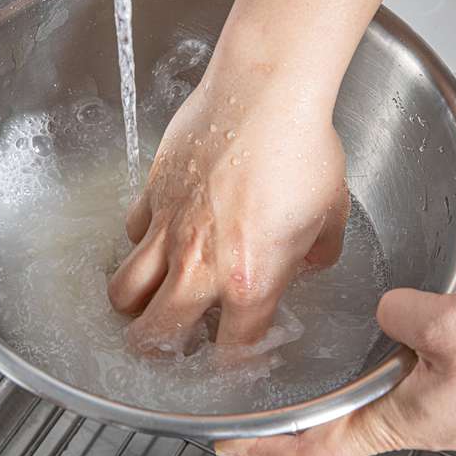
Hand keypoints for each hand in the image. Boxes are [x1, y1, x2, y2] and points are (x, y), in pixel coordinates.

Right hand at [107, 47, 348, 350]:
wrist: (265, 92)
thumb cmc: (304, 147)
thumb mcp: (332, 212)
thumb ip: (318, 251)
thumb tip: (309, 259)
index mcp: (252, 280)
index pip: (231, 350)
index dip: (232, 363)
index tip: (234, 358)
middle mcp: (200, 265)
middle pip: (155, 335)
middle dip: (161, 350)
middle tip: (171, 343)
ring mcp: (169, 230)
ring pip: (124, 293)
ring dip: (134, 305)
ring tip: (148, 302)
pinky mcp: (152, 194)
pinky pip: (132, 234)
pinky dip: (141, 243)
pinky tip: (160, 237)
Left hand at [216, 290, 455, 455]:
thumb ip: (407, 311)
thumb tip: (381, 305)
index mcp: (393, 418)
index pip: (308, 451)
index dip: (261, 449)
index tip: (224, 436)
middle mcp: (408, 416)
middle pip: (327, 429)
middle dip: (284, 415)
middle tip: (250, 389)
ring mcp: (434, 402)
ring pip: (362, 399)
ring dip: (327, 384)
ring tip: (299, 353)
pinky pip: (400, 373)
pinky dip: (374, 357)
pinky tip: (382, 321)